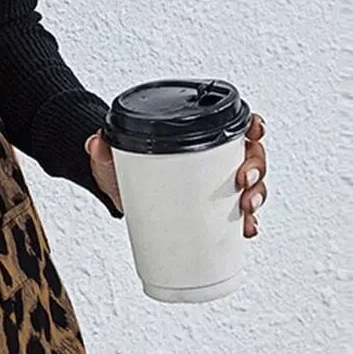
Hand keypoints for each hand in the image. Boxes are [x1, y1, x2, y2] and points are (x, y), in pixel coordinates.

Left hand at [86, 110, 268, 236]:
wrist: (115, 186)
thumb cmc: (120, 163)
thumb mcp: (112, 155)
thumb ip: (103, 148)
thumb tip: (96, 142)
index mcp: (197, 135)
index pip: (235, 123)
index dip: (253, 126)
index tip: (254, 132)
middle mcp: (214, 157)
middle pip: (251, 155)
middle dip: (256, 168)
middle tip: (243, 182)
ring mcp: (216, 183)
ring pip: (252, 184)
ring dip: (257, 196)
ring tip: (246, 210)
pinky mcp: (212, 209)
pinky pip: (238, 214)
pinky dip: (246, 222)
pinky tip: (247, 230)